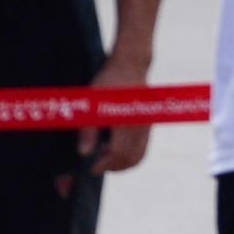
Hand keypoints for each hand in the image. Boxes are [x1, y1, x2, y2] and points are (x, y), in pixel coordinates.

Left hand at [76, 50, 150, 178]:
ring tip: (106, 154)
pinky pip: (143, 147)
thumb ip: (88, 131)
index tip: (92, 168)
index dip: (105, 165)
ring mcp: (147, 125)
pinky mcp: (149, 123)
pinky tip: (114, 145)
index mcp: (126, 122)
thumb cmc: (108, 82)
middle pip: (132, 159)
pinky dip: (130, 153)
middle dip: (114, 167)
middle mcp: (140, 126)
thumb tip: (84, 153)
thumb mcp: (93, 104)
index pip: (119, 155)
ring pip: (139, 155)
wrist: (130, 65)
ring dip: (123, 162)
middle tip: (98, 164)